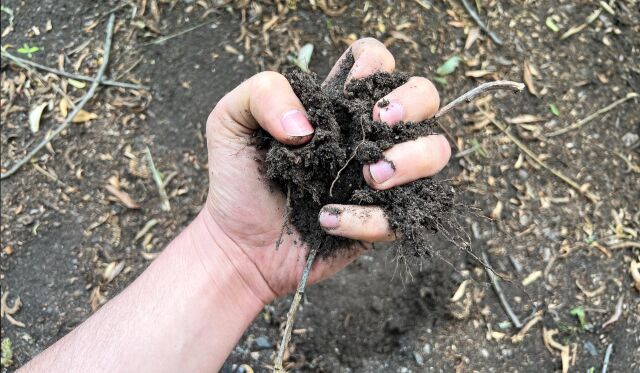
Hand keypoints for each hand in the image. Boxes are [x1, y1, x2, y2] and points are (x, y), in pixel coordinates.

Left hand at [200, 38, 450, 300]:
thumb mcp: (229, 122)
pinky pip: (405, 212)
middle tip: (377, 126)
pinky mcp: (384, 218)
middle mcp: (367, 133)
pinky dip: (370, 218)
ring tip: (368, 177)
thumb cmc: (238, 180)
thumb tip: (310, 125)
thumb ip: (263, 94)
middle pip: (424, 95)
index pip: (376, 61)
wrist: (240, 246)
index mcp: (337, 104)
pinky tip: (329, 220)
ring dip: (411, 160)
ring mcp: (381, 175)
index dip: (372, 68)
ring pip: (437, 151)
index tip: (346, 96)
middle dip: (411, 105)